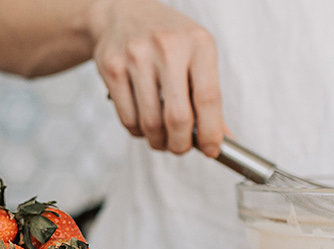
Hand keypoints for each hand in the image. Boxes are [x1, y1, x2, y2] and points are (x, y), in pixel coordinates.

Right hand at [88, 0, 225, 157]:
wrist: (123, 13)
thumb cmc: (166, 38)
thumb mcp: (196, 55)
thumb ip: (208, 96)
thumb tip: (221, 138)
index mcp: (198, 43)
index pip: (208, 98)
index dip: (211, 132)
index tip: (212, 149)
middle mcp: (168, 47)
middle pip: (177, 116)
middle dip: (180, 144)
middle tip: (181, 148)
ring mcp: (136, 56)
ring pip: (149, 122)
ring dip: (158, 140)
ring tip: (161, 138)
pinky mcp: (112, 67)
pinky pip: (127, 117)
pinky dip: (137, 131)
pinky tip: (143, 124)